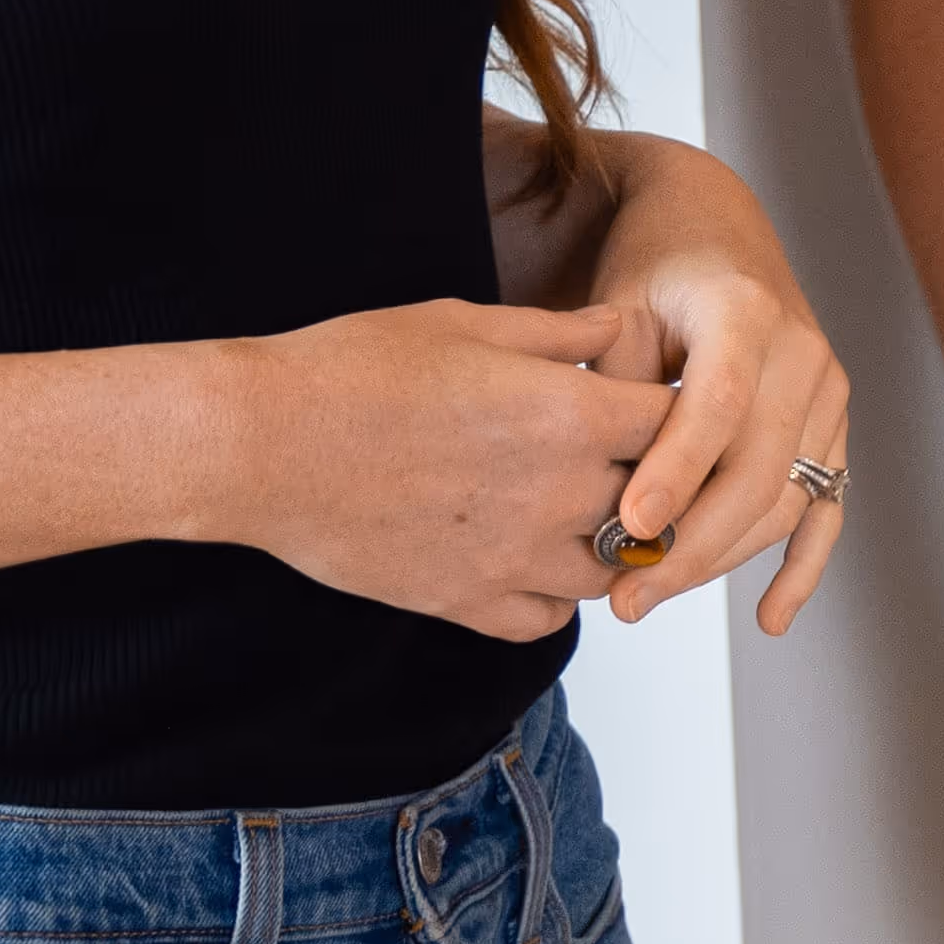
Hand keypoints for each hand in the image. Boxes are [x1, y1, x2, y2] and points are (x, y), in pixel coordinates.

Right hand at [222, 297, 666, 638]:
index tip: (667, 406)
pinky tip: (531, 560)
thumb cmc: (353, 369)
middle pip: (663, 506)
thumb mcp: (468, 323)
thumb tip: (622, 326)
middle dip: (659, 485)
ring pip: (614, 572)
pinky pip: (549, 620)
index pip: (682, 423)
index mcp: (570, 414)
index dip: (682, 412)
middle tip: (638, 465)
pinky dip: (552, 596)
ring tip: (584, 515)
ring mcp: (517, 556)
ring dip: (611, 546)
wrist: (261, 442)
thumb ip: (561, 334)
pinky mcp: (469, 602)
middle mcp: (560, 492)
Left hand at [579, 152, 860, 636]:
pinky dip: (802, 567)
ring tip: (647, 596)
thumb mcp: (618, 304)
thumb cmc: (655, 265)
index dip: (675, 472)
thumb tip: (596, 491)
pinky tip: (770, 617)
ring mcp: (828, 395)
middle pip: (756, 470)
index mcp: (746, 311)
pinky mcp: (831, 428)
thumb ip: (615, 390)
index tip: (628, 529)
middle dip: (689, 544)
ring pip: (783, 500)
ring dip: (719, 560)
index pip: (716, 406)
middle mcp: (803, 354)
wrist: (714, 227)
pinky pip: (825, 508)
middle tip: (622, 592)